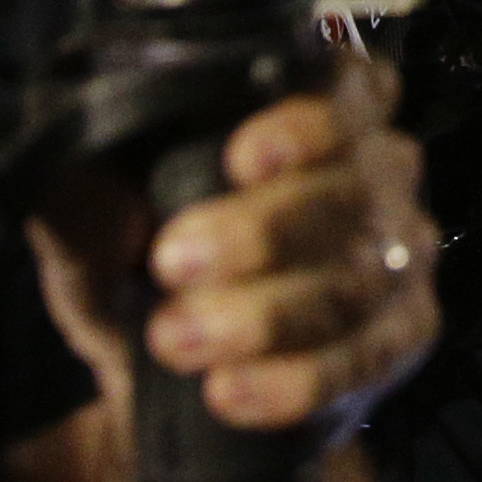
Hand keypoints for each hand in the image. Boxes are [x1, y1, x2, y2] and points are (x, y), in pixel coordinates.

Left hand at [31, 49, 440, 433]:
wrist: (152, 365)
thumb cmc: (132, 253)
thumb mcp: (91, 202)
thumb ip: (86, 171)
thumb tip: (80, 151)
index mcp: (319, 107)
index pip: (351, 89)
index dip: (310, 123)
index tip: (241, 160)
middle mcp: (380, 170)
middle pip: (352, 192)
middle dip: (261, 233)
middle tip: (170, 264)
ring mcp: (400, 256)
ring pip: (356, 282)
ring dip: (262, 316)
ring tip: (174, 339)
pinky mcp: (400, 338)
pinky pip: (364, 360)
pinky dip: (292, 383)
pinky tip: (227, 392)